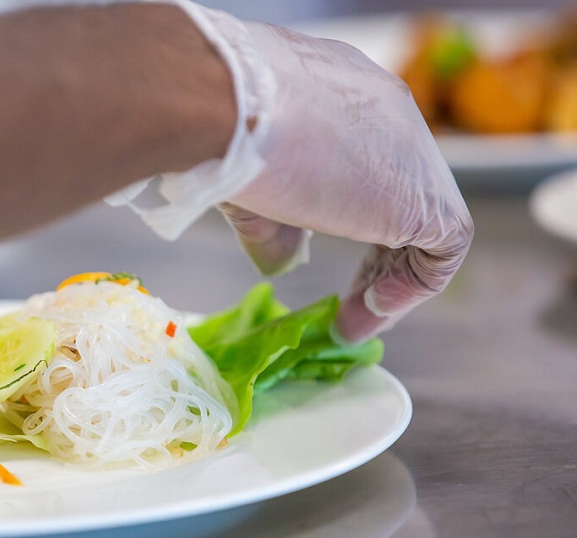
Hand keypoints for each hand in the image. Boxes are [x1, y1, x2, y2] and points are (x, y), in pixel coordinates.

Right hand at [198, 5, 473, 340]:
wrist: (230, 105)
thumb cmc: (220, 130)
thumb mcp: (244, 177)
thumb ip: (273, 223)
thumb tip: (285, 263)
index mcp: (342, 90)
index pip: (364, 149)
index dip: (347, 202)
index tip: (314, 243)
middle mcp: (385, 110)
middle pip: (400, 182)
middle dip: (379, 246)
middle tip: (351, 296)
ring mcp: (412, 149)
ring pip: (426, 215)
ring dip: (392, 276)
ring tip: (350, 320)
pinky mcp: (423, 196)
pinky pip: (444, 248)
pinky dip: (411, 286)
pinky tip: (366, 307)